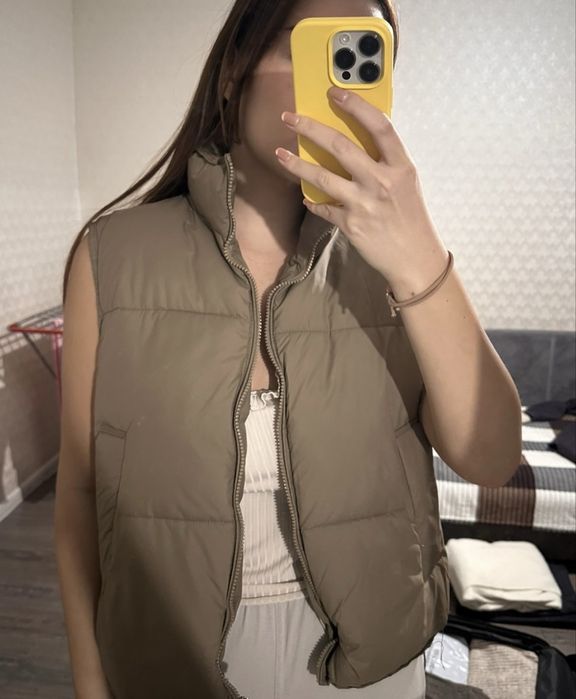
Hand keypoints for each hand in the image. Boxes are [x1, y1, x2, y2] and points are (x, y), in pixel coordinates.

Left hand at [275, 86, 447, 287]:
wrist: (414, 258)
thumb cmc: (411, 218)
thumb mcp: (407, 183)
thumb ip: (386, 162)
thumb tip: (358, 141)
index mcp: (400, 166)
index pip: (379, 126)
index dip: (356, 106)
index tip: (334, 93)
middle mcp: (382, 181)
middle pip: (341, 146)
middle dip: (310, 128)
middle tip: (289, 117)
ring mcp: (365, 203)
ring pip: (323, 177)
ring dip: (297, 164)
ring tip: (280, 154)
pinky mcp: (351, 224)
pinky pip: (324, 208)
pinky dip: (313, 202)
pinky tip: (306, 198)